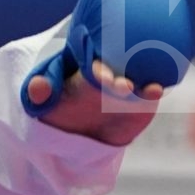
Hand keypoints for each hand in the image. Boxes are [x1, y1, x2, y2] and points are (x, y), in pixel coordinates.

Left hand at [24, 58, 162, 146]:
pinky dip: (154, 90)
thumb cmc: (62, 109)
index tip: (98, 76)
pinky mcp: (141, 100)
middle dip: (121, 77)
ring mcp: (128, 85)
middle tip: (121, 87)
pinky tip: (157, 90)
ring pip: (138, 78)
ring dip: (142, 83)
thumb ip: (39, 94)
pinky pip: (149, 92)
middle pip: (119, 69)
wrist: (82, 129)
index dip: (97, 68)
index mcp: (86, 71)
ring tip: (148, 90)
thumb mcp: (45, 104)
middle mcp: (111, 74)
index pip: (93, 65)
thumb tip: (38, 87)